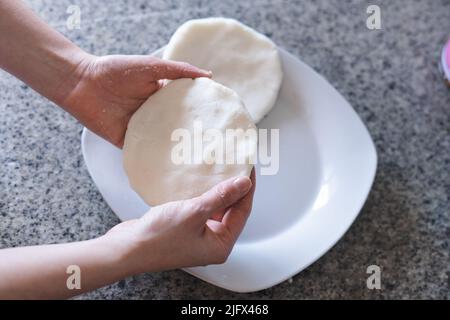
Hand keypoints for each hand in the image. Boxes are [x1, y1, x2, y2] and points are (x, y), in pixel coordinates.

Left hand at [63, 54, 210, 146]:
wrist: (81, 83)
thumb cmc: (115, 70)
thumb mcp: (151, 66)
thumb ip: (178, 70)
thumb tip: (208, 75)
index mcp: (162, 95)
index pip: (187, 106)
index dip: (201, 112)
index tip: (220, 120)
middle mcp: (155, 114)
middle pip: (178, 126)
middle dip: (192, 135)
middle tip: (214, 145)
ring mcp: (143, 129)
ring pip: (164, 142)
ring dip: (177, 150)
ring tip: (199, 160)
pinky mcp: (129, 142)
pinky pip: (145, 153)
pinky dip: (157, 160)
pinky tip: (173, 168)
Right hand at [104, 169, 255, 273]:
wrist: (127, 248)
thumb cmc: (158, 238)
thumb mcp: (195, 212)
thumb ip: (221, 196)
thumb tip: (244, 184)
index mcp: (221, 245)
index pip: (242, 212)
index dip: (246, 189)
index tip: (248, 169)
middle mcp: (212, 243)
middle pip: (230, 211)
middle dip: (233, 189)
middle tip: (235, 166)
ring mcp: (198, 237)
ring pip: (215, 210)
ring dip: (217, 192)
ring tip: (220, 171)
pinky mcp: (185, 231)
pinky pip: (200, 210)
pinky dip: (202, 197)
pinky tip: (201, 183)